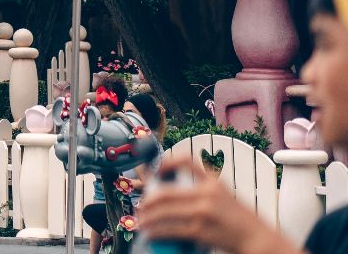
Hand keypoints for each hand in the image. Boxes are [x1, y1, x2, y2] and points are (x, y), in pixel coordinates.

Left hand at [138, 161, 299, 253]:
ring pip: (164, 213)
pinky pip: (171, 230)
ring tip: (141, 222)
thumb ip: (202, 193)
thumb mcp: (224, 197)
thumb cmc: (240, 221)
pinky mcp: (201, 231)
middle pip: (165, 193)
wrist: (259, 240)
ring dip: (148, 218)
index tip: (155, 169)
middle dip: (147, 200)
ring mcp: (203, 212)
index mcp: (213, 183)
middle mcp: (207, 194)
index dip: (167, 162)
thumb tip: (172, 195)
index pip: (187, 161)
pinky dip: (157, 232)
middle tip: (141, 206)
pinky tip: (150, 234)